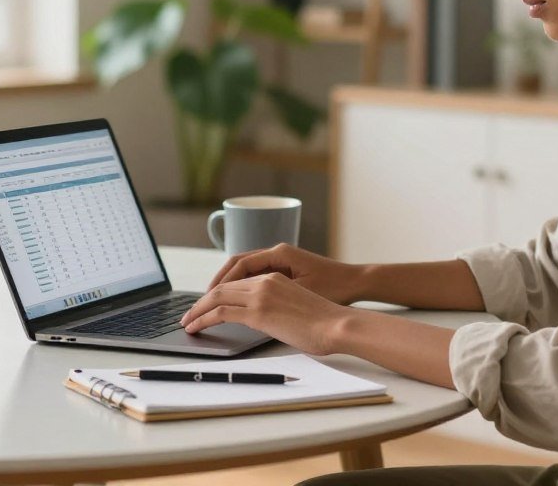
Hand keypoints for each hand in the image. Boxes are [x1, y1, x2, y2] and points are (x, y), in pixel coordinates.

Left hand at [180, 272, 351, 354]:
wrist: (337, 324)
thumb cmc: (324, 321)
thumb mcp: (296, 307)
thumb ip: (276, 307)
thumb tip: (263, 322)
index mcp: (274, 276)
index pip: (236, 282)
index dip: (217, 294)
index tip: (206, 306)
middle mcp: (265, 280)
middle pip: (222, 286)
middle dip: (200, 302)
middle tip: (189, 315)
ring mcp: (260, 294)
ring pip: (216, 298)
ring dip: (197, 311)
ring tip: (186, 323)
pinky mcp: (258, 312)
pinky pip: (220, 313)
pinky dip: (202, 319)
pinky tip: (195, 328)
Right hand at [207, 243, 365, 304]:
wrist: (357, 283)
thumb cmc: (335, 286)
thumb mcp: (300, 293)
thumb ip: (270, 297)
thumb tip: (241, 305)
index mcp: (279, 253)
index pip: (238, 265)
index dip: (219, 283)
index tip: (205, 299)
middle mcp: (277, 253)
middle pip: (237, 266)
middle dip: (217, 285)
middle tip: (200, 304)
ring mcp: (281, 261)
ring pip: (245, 271)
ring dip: (227, 287)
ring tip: (211, 305)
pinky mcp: (286, 271)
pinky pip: (256, 277)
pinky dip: (242, 287)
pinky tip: (235, 302)